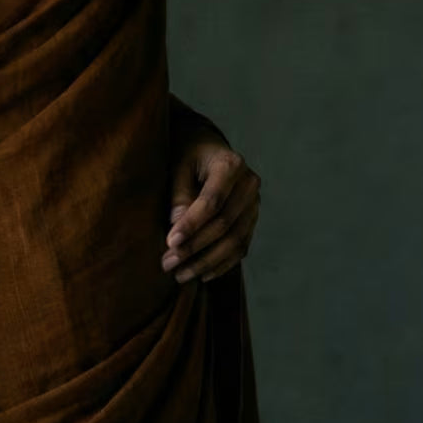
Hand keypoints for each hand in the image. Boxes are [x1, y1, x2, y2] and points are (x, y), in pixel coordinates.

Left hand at [162, 125, 260, 284]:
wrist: (209, 148)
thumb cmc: (189, 155)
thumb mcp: (178, 164)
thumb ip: (179, 193)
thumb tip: (177, 225)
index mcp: (231, 165)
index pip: (212, 202)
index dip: (192, 224)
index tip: (170, 243)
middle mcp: (249, 185)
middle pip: (225, 224)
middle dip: (195, 248)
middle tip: (168, 263)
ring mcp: (255, 204)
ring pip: (235, 240)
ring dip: (207, 262)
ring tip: (181, 275)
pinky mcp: (253, 219)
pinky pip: (241, 247)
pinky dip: (222, 264)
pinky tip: (202, 275)